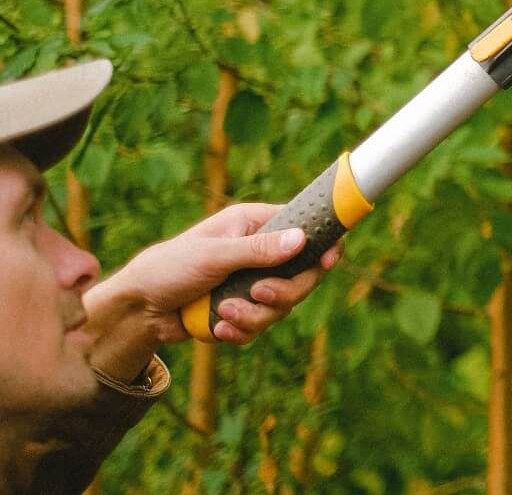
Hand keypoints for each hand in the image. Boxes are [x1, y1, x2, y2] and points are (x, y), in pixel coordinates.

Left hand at [81, 203, 343, 379]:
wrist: (137, 310)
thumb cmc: (168, 268)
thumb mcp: (213, 255)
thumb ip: (259, 250)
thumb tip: (302, 239)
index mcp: (253, 225)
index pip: (303, 228)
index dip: (321, 244)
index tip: (329, 260)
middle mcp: (258, 253)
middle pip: (301, 275)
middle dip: (282, 292)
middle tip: (259, 294)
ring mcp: (251, 283)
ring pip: (281, 306)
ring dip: (253, 316)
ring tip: (222, 313)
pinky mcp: (241, 310)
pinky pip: (259, 327)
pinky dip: (239, 331)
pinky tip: (216, 327)